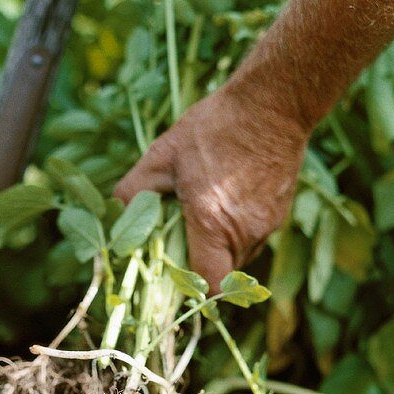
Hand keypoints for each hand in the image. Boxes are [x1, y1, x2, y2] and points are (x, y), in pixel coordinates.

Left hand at [114, 78, 308, 292]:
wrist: (273, 103)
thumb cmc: (215, 127)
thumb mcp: (162, 154)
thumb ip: (133, 191)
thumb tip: (114, 217)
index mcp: (213, 222)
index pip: (212, 286)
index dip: (194, 290)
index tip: (177, 277)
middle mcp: (245, 231)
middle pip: (222, 276)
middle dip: (201, 268)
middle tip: (180, 243)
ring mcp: (267, 225)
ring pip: (239, 260)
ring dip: (219, 251)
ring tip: (202, 220)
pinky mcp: (279, 215)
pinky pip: (253, 240)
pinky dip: (236, 235)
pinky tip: (224, 205)